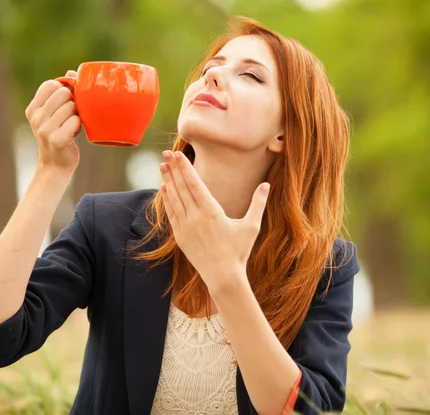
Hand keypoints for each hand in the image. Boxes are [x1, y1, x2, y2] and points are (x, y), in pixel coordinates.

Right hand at [25, 70, 81, 173]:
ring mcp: (45, 128)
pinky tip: (74, 134)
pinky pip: (76, 121)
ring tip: (71, 125)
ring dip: (77, 115)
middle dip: (73, 102)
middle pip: (64, 93)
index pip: (51, 84)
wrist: (55, 165)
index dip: (64, 89)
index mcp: (33, 108)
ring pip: (72, 107)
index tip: (65, 102)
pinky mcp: (57, 139)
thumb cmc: (58, 134)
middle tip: (70, 116)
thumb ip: (62, 92)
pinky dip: (79, 126)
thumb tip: (72, 72)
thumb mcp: (54, 113)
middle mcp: (36, 117)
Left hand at [159, 150, 269, 288]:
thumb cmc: (239, 251)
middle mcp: (196, 217)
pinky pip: (171, 214)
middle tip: (166, 152)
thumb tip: (267, 184)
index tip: (177, 154)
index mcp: (212, 211)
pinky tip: (164, 189)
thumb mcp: (251, 226)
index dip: (185, 168)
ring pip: (174, 199)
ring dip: (168, 181)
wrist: (223, 276)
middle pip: (182, 188)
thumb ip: (258, 203)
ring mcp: (186, 227)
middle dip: (173, 169)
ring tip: (163, 166)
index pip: (195, 184)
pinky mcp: (180, 237)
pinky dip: (167, 200)